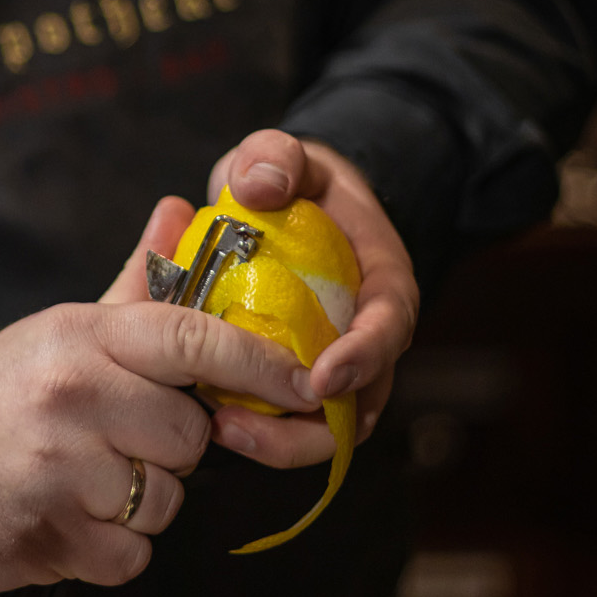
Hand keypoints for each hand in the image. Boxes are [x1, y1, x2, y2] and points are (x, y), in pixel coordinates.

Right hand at [0, 204, 321, 594]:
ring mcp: (63, 472)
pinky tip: (71, 520)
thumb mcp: (61, 331)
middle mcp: (75, 397)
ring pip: (166, 501)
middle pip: (191, 436)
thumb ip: (134, 285)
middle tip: (123, 441)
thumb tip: (178, 211)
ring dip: (141, 501)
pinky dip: (113, 548)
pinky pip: (133, 554)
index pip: (193, 339)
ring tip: (86, 480)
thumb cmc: (1, 396)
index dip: (260, 364)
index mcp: (82, 338)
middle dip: (172, 449)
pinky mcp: (55, 539)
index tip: (307, 384)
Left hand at [202, 130, 418, 467]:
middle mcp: (366, 338)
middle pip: (358, 403)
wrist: (287, 207)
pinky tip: (205, 420)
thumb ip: (276, 156)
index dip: (364, 357)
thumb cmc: (293, 183)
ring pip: (321, 429)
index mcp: (382, 284)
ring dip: (275, 441)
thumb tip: (260, 186)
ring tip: (216, 430)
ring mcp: (333, 368)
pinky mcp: (293, 383)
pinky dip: (253, 429)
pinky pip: (283, 422)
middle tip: (240, 423)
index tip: (323, 378)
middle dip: (306, 428)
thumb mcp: (285, 155)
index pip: (390, 328)